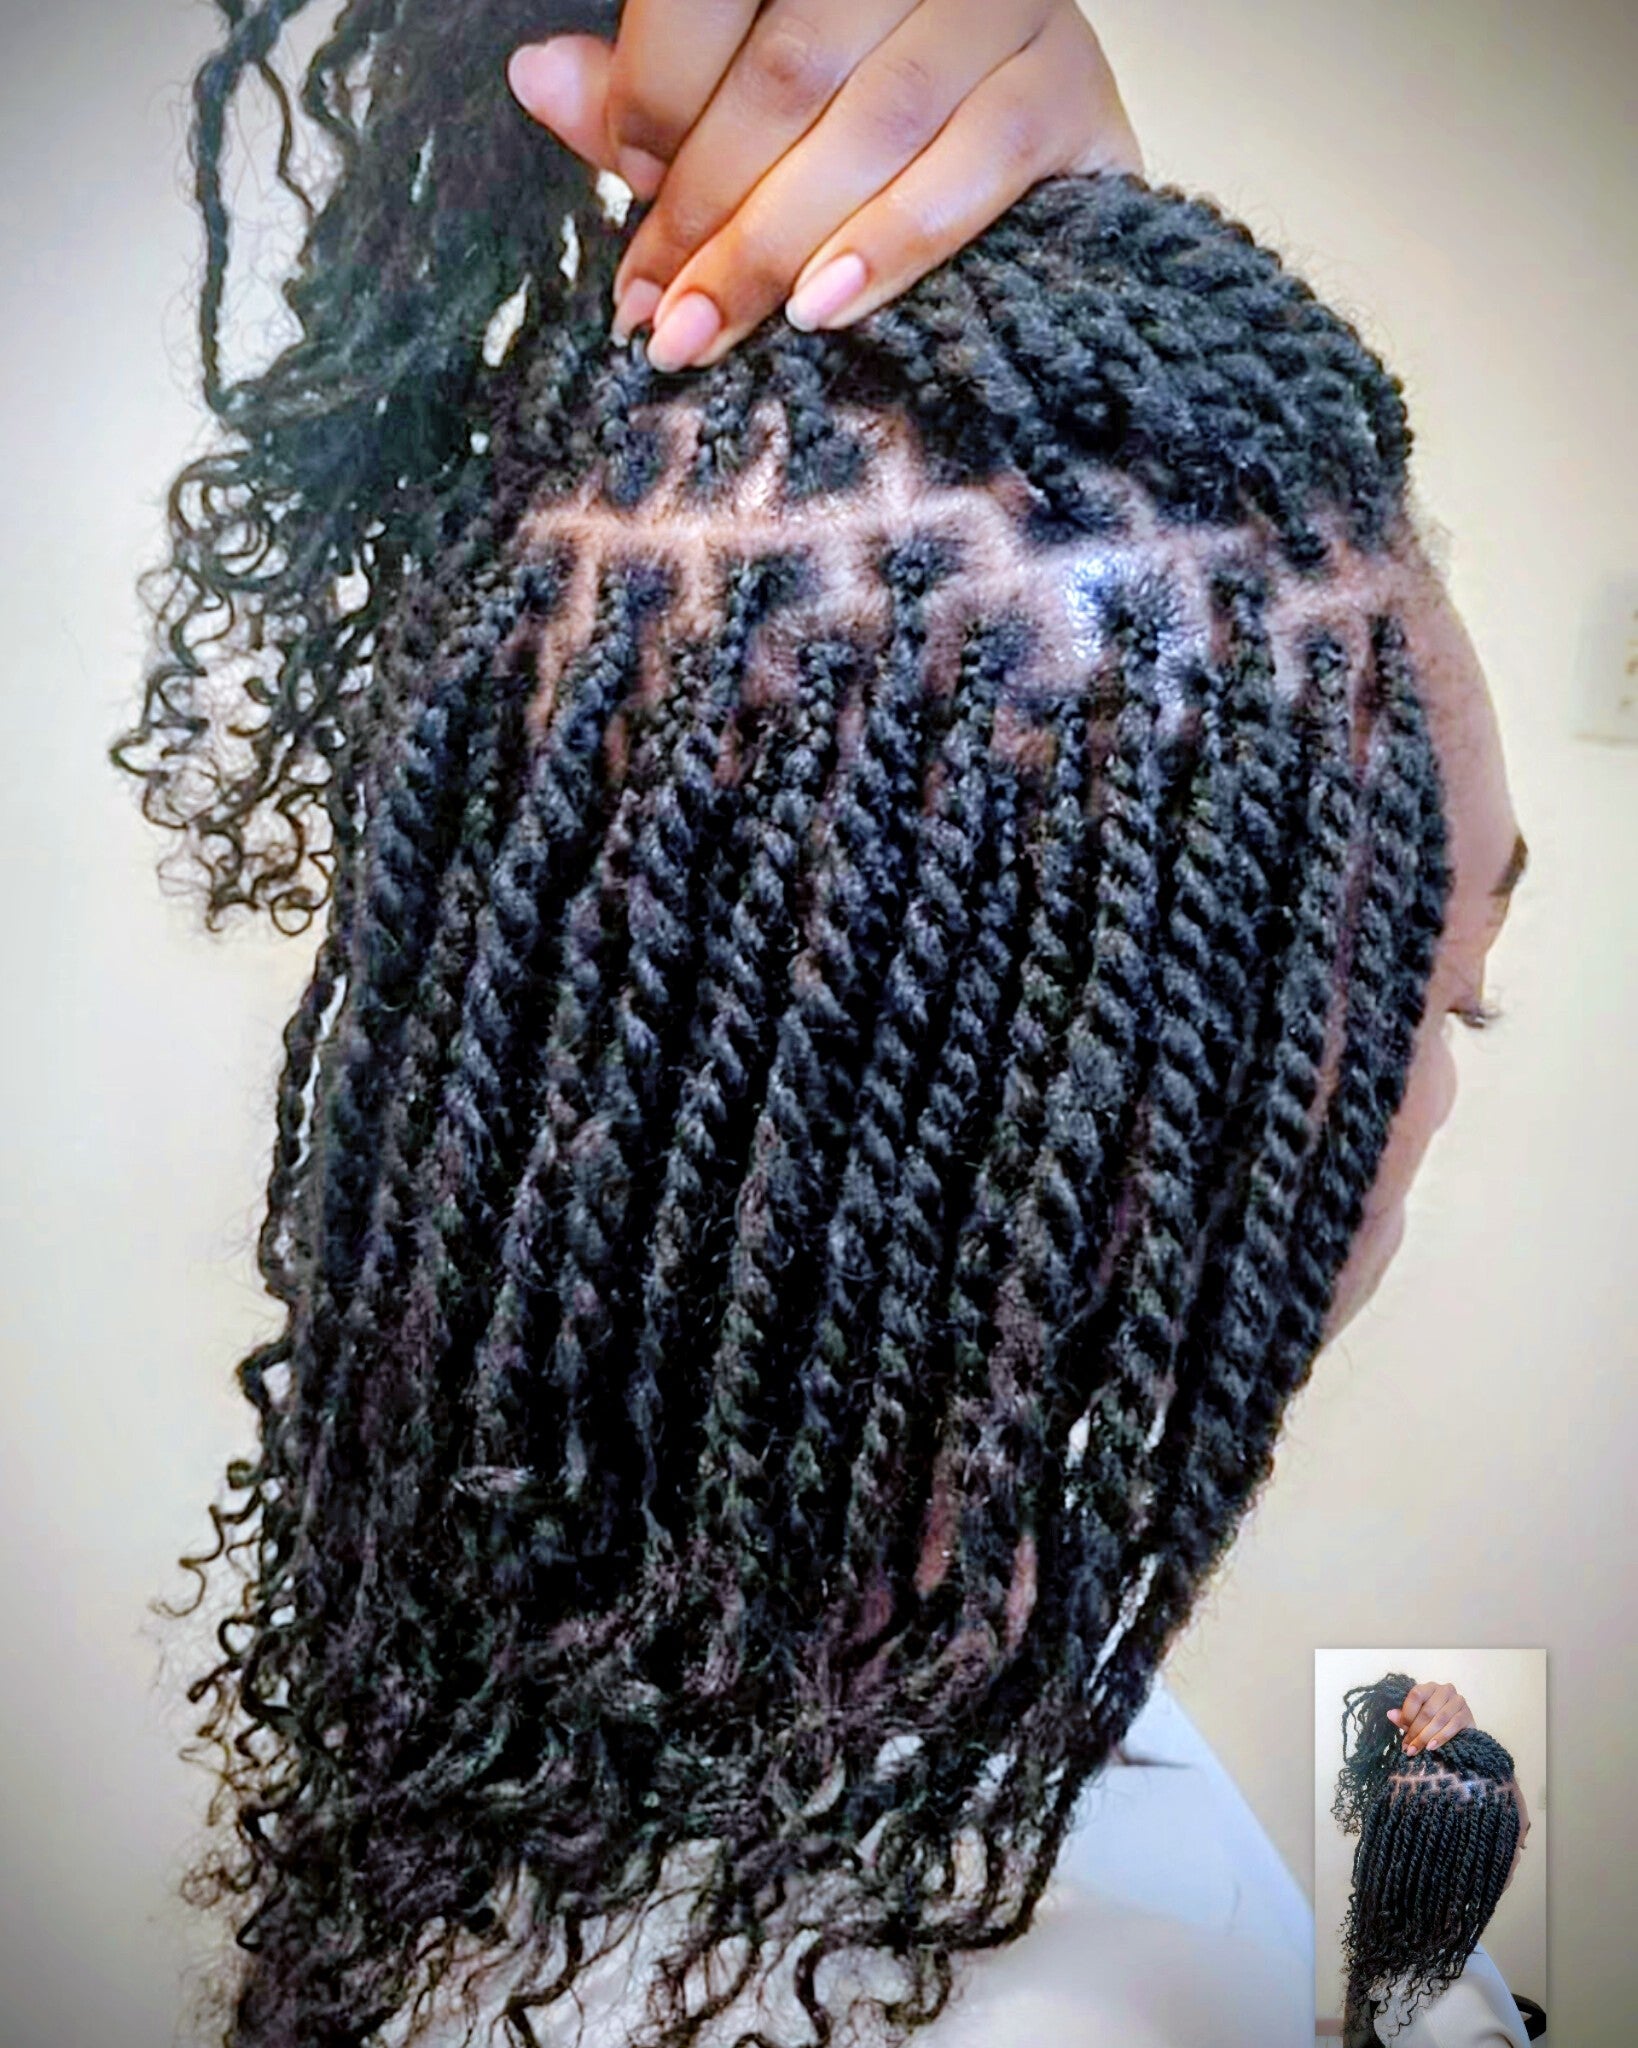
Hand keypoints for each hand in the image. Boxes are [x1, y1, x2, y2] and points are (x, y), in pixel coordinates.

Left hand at [507, 0, 1140, 371]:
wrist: (1037, 147)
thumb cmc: (862, 111)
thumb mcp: (737, 90)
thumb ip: (650, 92)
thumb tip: (534, 79)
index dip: (654, 98)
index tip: (623, 195)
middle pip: (788, 72)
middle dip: (707, 209)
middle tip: (656, 315)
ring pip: (872, 127)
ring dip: (778, 246)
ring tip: (709, 329)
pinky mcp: (1069, 84)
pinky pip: (973, 167)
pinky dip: (889, 245)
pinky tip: (822, 309)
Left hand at [1387, 1681, 1476, 1755]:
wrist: (1461, 1730)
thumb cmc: (1434, 1721)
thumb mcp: (1417, 1718)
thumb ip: (1404, 1717)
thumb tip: (1390, 1714)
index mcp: (1429, 1687)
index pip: (1416, 1695)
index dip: (1408, 1713)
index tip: (1402, 1729)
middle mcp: (1445, 1690)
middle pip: (1427, 1710)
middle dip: (1416, 1731)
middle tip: (1408, 1747)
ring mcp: (1458, 1701)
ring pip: (1439, 1719)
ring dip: (1426, 1737)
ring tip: (1417, 1749)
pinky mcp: (1467, 1714)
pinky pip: (1452, 1726)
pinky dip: (1440, 1738)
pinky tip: (1432, 1747)